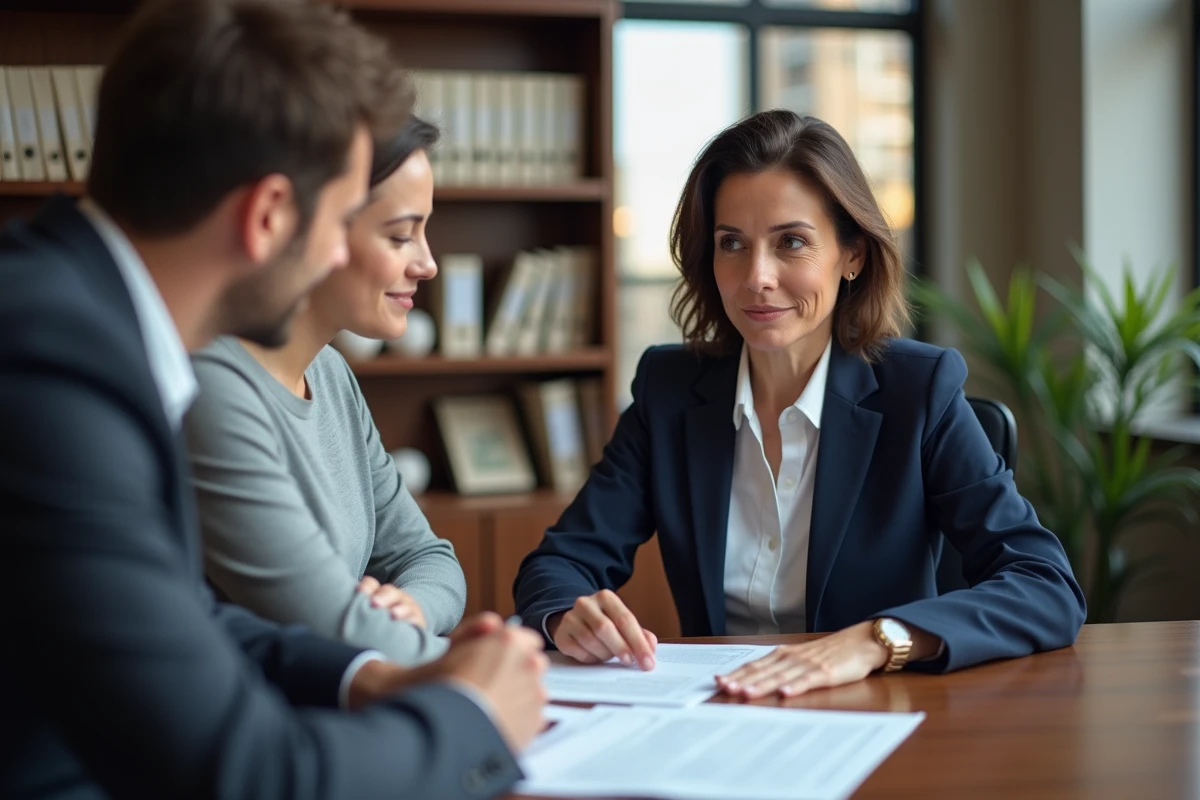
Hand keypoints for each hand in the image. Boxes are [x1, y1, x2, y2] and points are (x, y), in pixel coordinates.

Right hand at [349, 612, 548, 751]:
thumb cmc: (437, 685)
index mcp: (510, 641)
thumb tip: (493, 624)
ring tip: (487, 708)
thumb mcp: (449, 648)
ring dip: (517, 696)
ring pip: (532, 691)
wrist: (438, 732)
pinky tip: (494, 724)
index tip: (490, 662)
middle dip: (516, 671)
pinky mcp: (535, 723)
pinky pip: (531, 717)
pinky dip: (518, 720)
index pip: (525, 640)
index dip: (508, 650)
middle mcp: (530, 664)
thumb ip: (475, 630)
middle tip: (486, 685)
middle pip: (531, 664)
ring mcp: (534, 695)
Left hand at [357, 576, 425, 627]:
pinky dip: (414, 622)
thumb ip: (357, 606)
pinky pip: (418, 622)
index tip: (359, 591)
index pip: (373, 585)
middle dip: (383, 597)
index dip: (366, 587)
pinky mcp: (418, 622)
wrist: (410, 619)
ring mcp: (409, 609)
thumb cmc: (383, 615)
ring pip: (406, 606)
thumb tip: (329, 609)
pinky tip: (410, 626)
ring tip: (393, 614)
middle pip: (390, 592)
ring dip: (400, 609)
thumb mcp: (371, 607)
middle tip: (374, 603)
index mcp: (381, 592)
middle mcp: (396, 597)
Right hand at [547, 589, 657, 669]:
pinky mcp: (561, 634)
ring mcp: (570, 618)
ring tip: (611, 657)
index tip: (648, 661)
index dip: (638, 642)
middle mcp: (586, 604)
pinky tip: (596, 657)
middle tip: (631, 662)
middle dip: (621, 648)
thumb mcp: (622, 623)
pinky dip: (591, 658)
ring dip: (605, 654)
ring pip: (590, 640)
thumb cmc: (604, 623)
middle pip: (605, 628)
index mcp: (606, 597)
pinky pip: (578, 651)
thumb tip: (650, 647)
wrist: (575, 621)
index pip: (625, 619)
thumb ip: (639, 634)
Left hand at [716, 621, 889, 699]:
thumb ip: (781, 668)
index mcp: (784, 654)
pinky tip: (785, 693)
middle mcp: (792, 657)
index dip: (737, 673)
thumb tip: (756, 680)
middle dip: (742, 680)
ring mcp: (808, 664)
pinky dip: (796, 686)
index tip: (718, 681)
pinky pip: (808, 680)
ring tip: (747, 693)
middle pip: (763, 670)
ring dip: (763, 685)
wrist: (862, 642)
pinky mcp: (826, 672)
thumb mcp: (801, 658)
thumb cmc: (830, 653)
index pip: (755, 665)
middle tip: (724, 688)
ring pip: (781, 676)